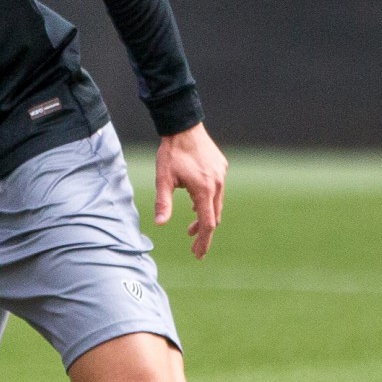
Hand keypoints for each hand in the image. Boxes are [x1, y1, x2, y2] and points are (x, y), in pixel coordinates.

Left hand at [154, 124, 226, 259]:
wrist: (183, 126)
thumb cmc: (171, 153)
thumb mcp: (163, 179)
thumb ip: (163, 203)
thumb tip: (160, 224)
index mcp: (204, 189)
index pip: (208, 223)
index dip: (203, 241)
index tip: (198, 254)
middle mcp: (217, 183)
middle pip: (214, 216)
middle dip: (204, 233)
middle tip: (193, 245)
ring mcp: (221, 175)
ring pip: (217, 204)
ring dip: (205, 216)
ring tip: (192, 227)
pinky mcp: (221, 167)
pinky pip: (217, 190)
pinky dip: (208, 201)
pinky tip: (196, 203)